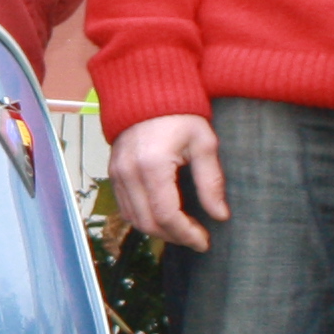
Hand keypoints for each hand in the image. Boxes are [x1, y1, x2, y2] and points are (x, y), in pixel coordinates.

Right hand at [110, 112, 228, 250]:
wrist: (147, 91)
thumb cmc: (180, 114)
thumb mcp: (204, 144)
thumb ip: (211, 182)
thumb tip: (220, 216)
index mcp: (153, 166)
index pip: (166, 215)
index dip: (186, 234)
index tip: (205, 241)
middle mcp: (129, 173)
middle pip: (148, 222)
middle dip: (174, 237)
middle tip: (197, 239)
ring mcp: (117, 174)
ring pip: (134, 219)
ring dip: (159, 231)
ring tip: (183, 230)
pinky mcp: (113, 173)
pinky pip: (125, 207)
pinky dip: (144, 219)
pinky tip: (164, 217)